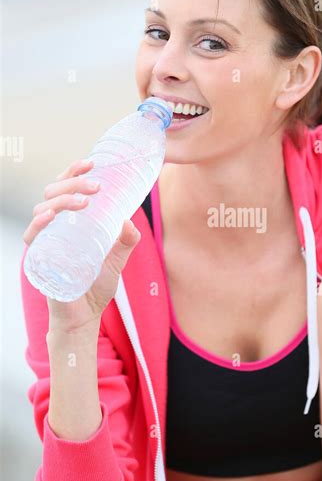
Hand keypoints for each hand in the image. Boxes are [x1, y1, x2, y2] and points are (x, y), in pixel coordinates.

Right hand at [23, 158, 140, 331]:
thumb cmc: (95, 286)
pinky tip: (49, 216)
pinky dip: (39, 223)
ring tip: (85, 202)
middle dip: (73, 184)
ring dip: (62, 200)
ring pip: (42, 208)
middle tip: (96, 187)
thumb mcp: (116, 260)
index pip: (65, 189)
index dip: (74, 173)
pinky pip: (32, 236)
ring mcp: (45, 242)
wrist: (84, 316)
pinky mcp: (39, 259)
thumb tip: (130, 220)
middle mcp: (53, 227)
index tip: (91, 163)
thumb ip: (126, 241)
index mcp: (69, 222)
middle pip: (52, 192)